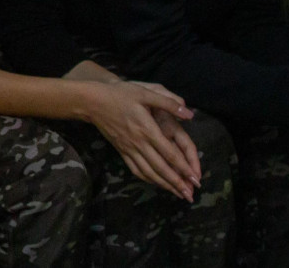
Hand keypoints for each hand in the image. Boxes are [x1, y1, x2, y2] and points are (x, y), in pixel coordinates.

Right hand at [84, 80, 199, 200]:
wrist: (92, 102)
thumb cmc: (119, 95)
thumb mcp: (144, 92)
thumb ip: (168, 103)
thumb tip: (189, 113)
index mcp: (148, 130)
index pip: (170, 154)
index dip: (184, 168)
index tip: (196, 179)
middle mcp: (139, 143)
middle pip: (161, 168)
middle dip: (177, 183)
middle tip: (190, 196)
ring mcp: (129, 149)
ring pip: (149, 172)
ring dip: (164, 184)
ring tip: (177, 193)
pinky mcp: (121, 151)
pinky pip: (135, 169)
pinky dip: (147, 178)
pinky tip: (156, 183)